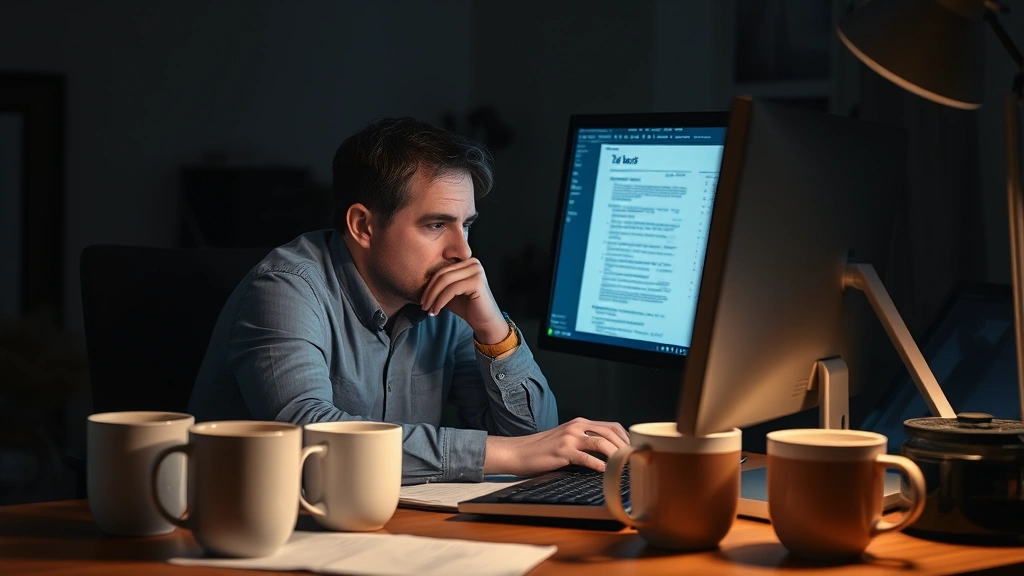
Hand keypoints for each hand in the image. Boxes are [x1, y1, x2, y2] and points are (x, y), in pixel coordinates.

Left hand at [420, 258, 506, 342]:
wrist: (485, 322)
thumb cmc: (468, 308)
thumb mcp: (450, 293)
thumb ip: (439, 285)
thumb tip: (420, 283)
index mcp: (467, 262)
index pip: (442, 269)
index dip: (429, 285)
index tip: (422, 300)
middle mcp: (473, 263)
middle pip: (442, 274)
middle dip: (429, 291)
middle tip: (423, 305)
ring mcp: (476, 271)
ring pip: (445, 281)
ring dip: (433, 297)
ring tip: (428, 310)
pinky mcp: (477, 281)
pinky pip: (452, 289)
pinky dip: (440, 301)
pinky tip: (436, 311)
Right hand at [483, 418, 630, 475]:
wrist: (518, 452)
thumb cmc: (542, 449)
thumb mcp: (566, 439)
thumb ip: (584, 441)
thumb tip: (606, 453)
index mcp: (579, 423)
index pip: (611, 426)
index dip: (625, 438)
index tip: (633, 450)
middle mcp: (576, 427)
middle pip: (609, 432)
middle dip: (624, 446)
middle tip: (632, 460)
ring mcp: (569, 438)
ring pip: (601, 443)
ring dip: (616, 455)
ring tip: (623, 466)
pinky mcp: (562, 451)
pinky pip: (586, 458)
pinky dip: (599, 465)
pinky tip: (604, 472)